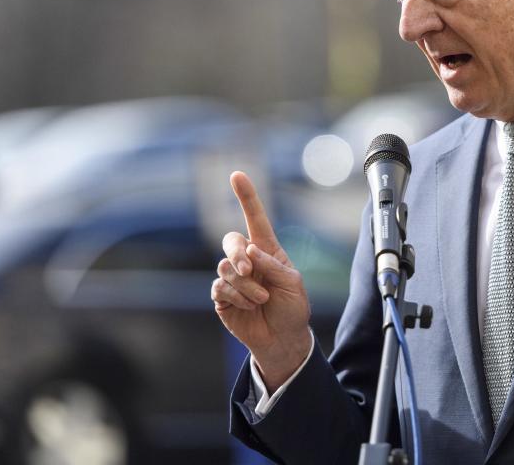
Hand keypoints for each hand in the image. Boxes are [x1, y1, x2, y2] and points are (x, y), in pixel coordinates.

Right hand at [211, 171, 311, 389]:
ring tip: (261, 300)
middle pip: (231, 241)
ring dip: (246, 285)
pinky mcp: (222, 297)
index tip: (237, 174)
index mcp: (267, 250)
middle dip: (238, 254)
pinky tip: (250, 307)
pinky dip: (238, 297)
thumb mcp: (293, 285)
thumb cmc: (292, 308)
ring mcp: (232, 278)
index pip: (255, 218)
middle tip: (250, 270)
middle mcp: (247, 260)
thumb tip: (251, 250)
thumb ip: (273, 266)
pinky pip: (220, 287)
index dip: (246, 196)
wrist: (283, 339)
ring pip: (225, 268)